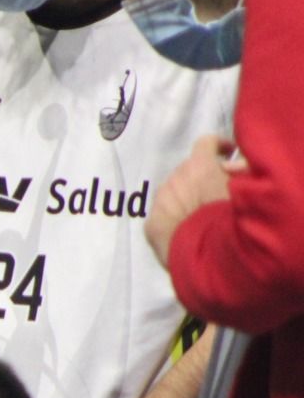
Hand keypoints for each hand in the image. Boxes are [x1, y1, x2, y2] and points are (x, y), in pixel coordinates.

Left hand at [146, 136, 241, 267]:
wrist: (207, 254)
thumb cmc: (233, 217)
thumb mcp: (247, 188)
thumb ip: (243, 171)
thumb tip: (230, 166)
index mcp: (199, 164)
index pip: (206, 142)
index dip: (218, 145)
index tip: (228, 152)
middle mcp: (175, 177)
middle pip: (188, 169)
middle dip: (203, 176)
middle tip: (218, 190)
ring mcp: (159, 200)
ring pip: (173, 191)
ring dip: (186, 196)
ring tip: (202, 214)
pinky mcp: (151, 224)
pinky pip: (163, 215)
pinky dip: (174, 218)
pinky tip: (186, 230)